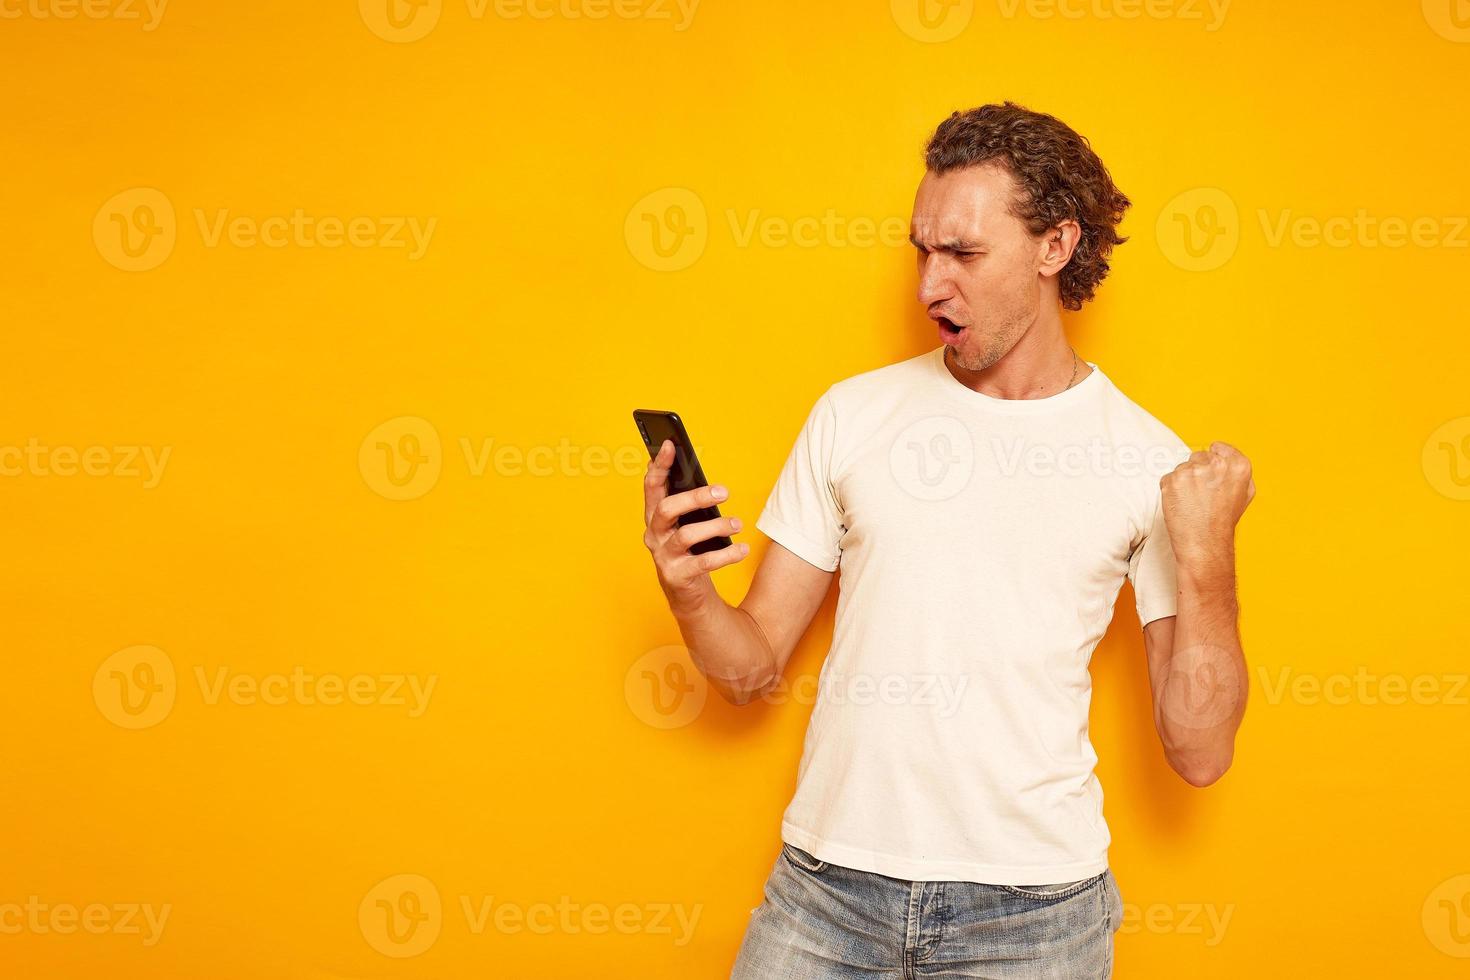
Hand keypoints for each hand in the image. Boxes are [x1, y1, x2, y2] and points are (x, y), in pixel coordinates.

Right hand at [642, 440, 748, 606]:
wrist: (687, 593)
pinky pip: (703, 562)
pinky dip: (726, 555)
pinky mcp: (677, 576)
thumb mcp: (687, 524)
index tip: (670, 444)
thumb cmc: (690, 550)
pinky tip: (741, 549)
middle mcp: (654, 534)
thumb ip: (690, 503)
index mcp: (654, 516)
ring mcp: (663, 556)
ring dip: (716, 526)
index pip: (652, 486)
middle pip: (667, 509)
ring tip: (737, 523)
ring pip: (686, 535)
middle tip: (724, 492)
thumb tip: (708, 482)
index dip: (659, 465)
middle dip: (696, 497)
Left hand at [1160, 441, 1254, 567]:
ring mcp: (1192, 471)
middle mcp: (1216, 464)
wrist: (1205, 543)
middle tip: (1202, 494)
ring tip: (1193, 502)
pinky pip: (1168, 478)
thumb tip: (1224, 454)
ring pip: (1182, 467)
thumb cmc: (1224, 521)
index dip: (1213, 460)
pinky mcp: (1172, 479)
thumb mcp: (1245, 493)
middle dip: (1198, 471)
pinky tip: (1182, 504)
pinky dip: (1171, 489)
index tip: (1211, 473)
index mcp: (1238, 465)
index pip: (1218, 448)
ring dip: (1184, 481)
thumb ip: (1237, 470)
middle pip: (1198, 456)